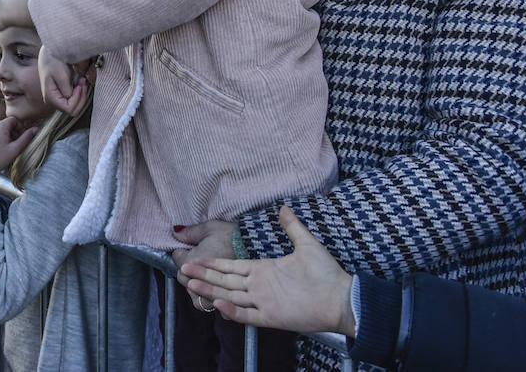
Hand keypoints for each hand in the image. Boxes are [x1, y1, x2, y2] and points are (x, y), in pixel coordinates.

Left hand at [0, 117, 37, 193]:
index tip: (20, 138)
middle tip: (14, 145)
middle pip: (5, 125)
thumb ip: (26, 137)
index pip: (13, 120)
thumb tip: (36, 129)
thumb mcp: (15, 149)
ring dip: (2, 137)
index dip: (19, 127)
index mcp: (0, 126)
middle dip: (11, 133)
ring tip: (4, 150)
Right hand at [39, 46, 90, 115]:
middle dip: (80, 98)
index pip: (69, 109)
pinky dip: (78, 92)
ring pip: (73, 106)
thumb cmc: (54, 60)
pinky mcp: (61, 93)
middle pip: (72, 110)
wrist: (50, 51)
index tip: (79, 85)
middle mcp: (52, 100)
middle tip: (83, 83)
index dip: (77, 99)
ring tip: (81, 80)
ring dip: (80, 95)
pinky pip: (72, 99)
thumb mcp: (61, 74)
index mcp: (50, 97)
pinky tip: (78, 81)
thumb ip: (66, 89)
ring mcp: (56, 98)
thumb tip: (71, 98)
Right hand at [184, 206, 354, 336]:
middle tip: (182, 269)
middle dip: (204, 275)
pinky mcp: (272, 318)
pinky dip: (233, 311)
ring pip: (230, 296)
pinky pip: (248, 315)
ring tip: (191, 283)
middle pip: (225, 281)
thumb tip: (284, 208)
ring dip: (211, 290)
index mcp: (264, 270)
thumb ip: (292, 227)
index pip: (231, 267)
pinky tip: (218, 303)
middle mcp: (260, 287)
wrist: (342, 297)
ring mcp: (264, 303)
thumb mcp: (307, 244)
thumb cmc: (326, 273)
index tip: (192, 257)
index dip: (212, 264)